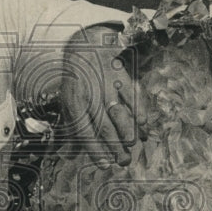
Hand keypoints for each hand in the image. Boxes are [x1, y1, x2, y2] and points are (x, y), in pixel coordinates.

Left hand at [59, 25, 147, 166]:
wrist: (84, 44)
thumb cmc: (76, 81)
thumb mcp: (67, 103)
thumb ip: (70, 129)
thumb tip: (70, 155)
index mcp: (74, 103)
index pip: (84, 131)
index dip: (95, 150)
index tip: (104, 165)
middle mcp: (90, 95)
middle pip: (104, 126)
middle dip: (115, 147)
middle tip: (124, 162)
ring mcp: (107, 85)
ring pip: (120, 113)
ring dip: (128, 132)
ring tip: (132, 145)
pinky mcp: (121, 75)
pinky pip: (133, 95)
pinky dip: (140, 111)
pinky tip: (144, 126)